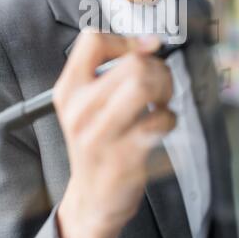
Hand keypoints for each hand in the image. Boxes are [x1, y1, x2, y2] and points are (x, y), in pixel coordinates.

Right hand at [53, 30, 175, 237]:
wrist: (92, 196)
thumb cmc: (97, 143)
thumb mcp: (86, 104)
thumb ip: (109, 71)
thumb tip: (148, 42)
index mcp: (68, 90)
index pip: (92, 41)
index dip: (125, 40)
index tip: (144, 50)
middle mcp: (79, 110)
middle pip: (132, 64)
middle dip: (158, 70)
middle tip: (160, 85)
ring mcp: (99, 135)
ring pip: (144, 86)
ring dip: (165, 90)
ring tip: (160, 102)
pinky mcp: (123, 156)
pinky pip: (159, 120)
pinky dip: (169, 119)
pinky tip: (160, 124)